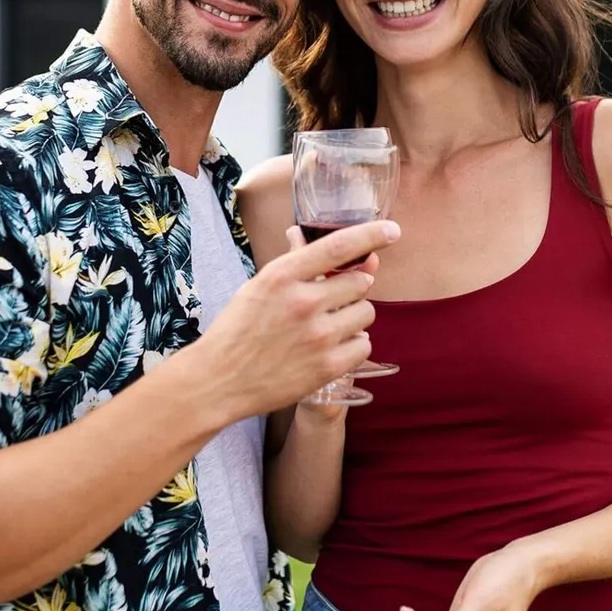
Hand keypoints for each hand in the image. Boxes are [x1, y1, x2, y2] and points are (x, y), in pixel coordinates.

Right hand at [196, 220, 398, 419]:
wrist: (220, 380)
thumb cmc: (236, 329)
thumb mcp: (258, 286)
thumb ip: (290, 262)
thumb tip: (301, 233)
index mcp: (282, 276)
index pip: (338, 247)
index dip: (371, 235)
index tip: (391, 230)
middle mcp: (303, 302)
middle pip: (360, 282)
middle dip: (352, 288)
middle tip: (331, 300)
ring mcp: (318, 336)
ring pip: (366, 313)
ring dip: (354, 317)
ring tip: (328, 326)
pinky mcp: (328, 366)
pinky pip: (364, 345)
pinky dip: (353, 345)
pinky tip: (331, 347)